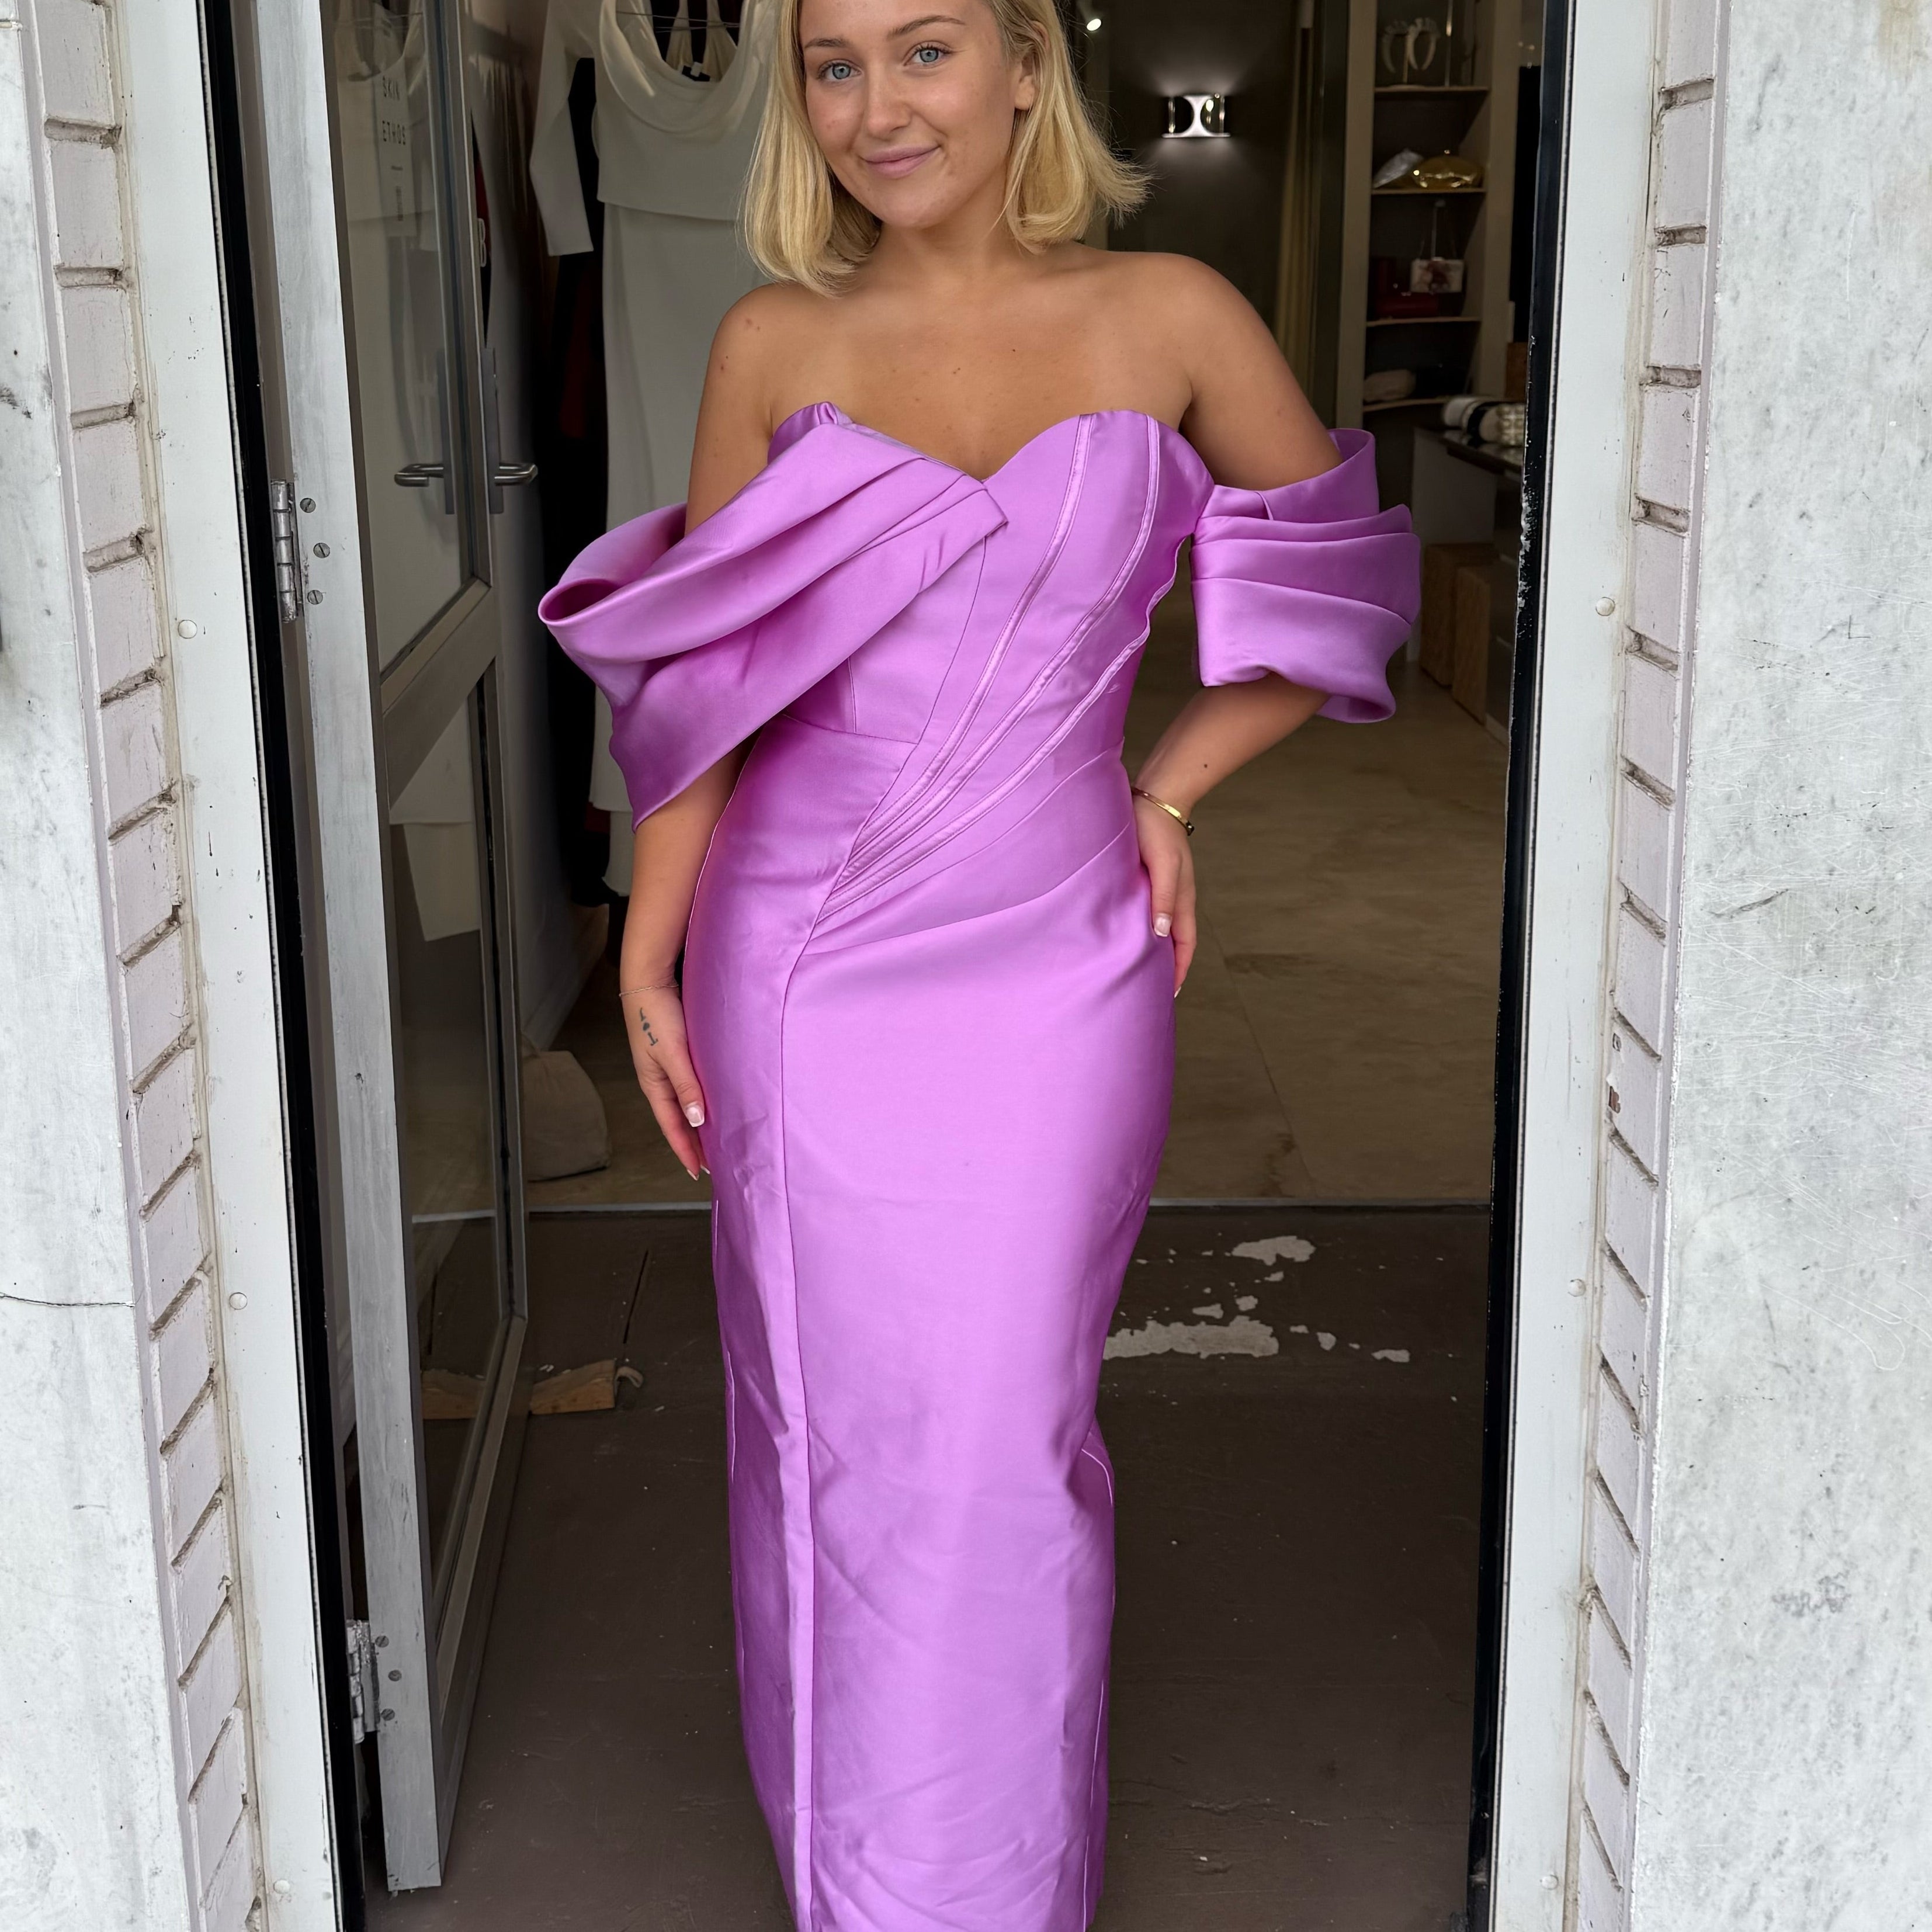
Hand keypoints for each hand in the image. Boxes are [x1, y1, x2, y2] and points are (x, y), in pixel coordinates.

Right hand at [620, 977, 708, 1178]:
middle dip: (693, 1143)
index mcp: (653, 1084)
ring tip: (716, 1140)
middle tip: (713, 1164)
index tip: (699, 1172)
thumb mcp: (672, 1052)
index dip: (685, 1150)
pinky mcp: (677, 1054)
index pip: (672, 1126)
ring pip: (685, 1103)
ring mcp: (667, 1067)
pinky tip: (714, 1103)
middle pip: (678, 1119)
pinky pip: (691, 1085)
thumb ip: (685, 1084)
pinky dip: (701, 1100)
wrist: (649, 979)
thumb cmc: (657, 1014)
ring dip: (698, 1123)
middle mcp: (660, 1080)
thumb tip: (696, 1120)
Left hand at [1133, 795, 1196, 993]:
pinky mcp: (1149, 879)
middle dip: (1167, 965)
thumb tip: (1161, 934)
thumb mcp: (1164, 865)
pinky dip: (1142, 928)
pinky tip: (1128, 933)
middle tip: (1151, 989)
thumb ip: (1163, 898)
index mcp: (1182, 898)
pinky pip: (1148, 911)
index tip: (1170, 993)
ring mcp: (1162, 889)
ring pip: (1161, 927)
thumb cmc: (1156, 829)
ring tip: (1138, 968)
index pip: (1185, 944)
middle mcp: (1174, 898)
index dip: (1180, 969)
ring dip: (1154, 948)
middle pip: (1174, 940)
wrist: (1153, 797)